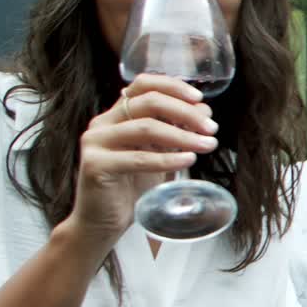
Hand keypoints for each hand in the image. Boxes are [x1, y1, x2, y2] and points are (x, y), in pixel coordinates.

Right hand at [65, 73, 216, 246]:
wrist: (104, 222)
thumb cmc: (133, 186)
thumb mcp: (158, 152)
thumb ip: (174, 131)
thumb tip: (204, 112)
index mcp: (116, 115)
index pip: (143, 84)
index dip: (173, 86)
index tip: (200, 99)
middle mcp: (102, 123)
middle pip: (148, 102)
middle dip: (186, 112)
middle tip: (211, 127)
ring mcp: (95, 142)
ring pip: (145, 127)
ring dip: (183, 135)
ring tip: (208, 145)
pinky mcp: (95, 165)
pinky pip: (138, 158)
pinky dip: (168, 159)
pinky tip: (189, 160)